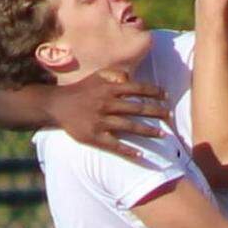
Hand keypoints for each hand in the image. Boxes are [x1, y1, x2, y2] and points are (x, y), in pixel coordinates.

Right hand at [48, 69, 169, 158]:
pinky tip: (141, 154)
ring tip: (163, 135)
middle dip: (157, 112)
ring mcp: (100, 121)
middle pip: (137, 108)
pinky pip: (114, 145)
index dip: (154, 92)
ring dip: (148, 131)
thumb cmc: (80, 90)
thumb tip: (131, 75)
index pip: (137, 89)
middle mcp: (106, 104)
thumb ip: (114, 73)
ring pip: (129, 127)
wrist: (56, 105)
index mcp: (109, 88)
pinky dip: (128, 150)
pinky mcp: (94, 136)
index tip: (166, 96)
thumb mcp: (96, 76)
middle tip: (170, 116)